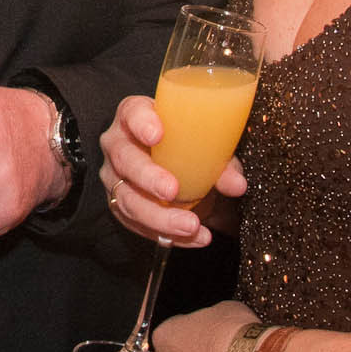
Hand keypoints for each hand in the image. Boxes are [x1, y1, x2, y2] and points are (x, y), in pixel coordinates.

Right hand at [98, 94, 245, 247]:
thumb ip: (220, 161)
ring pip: (127, 198)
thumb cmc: (183, 145)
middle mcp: (118, 144)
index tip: (157, 134)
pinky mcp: (118, 204)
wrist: (167, 163)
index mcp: (136, 117)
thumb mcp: (203, 145)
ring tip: (191, 226)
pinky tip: (192, 238)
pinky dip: (166, 234)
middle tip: (173, 191)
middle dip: (149, 177)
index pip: (132, 113)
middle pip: (125, 159)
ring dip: (160, 216)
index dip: (142, 123)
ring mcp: (114, 176)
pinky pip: (136, 223)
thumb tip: (236, 185)